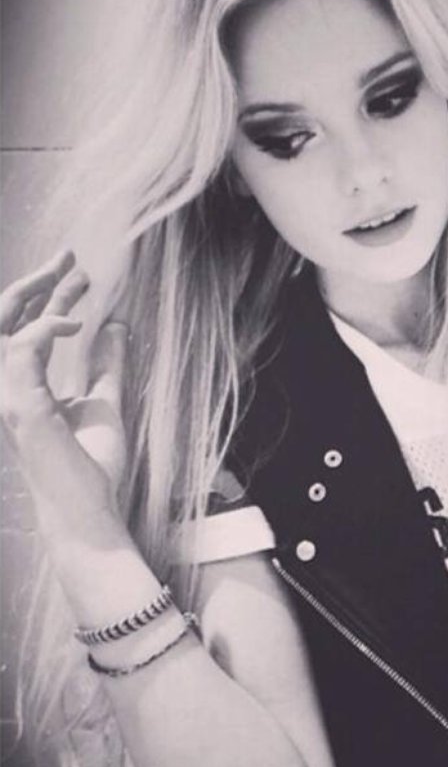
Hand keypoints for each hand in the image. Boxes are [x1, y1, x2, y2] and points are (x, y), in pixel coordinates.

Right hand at [0, 250, 127, 530]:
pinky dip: (47, 328)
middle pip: (6, 321)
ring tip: (76, 276)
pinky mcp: (20, 406)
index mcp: (25, 387)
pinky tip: (77, 322)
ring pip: (4, 328)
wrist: (91, 509)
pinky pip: (22, 350)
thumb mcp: (106, 401)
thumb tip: (116, 325)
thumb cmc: (92, 465)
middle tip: (70, 257)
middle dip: (36, 284)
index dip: (52, 298)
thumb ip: (107, 365)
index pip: (29, 330)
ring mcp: (9, 397)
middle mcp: (9, 388)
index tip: (82, 274)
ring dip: (40, 296)